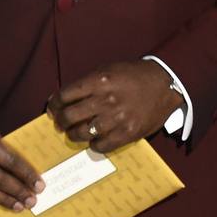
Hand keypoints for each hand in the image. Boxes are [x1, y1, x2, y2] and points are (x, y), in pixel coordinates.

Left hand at [47, 60, 183, 153]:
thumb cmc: (133, 75)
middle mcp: (106, 100)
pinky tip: (93, 141)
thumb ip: (87, 83)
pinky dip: (93, 145)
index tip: (52, 108)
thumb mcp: (108, 70)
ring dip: (73, 134)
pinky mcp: (127, 134)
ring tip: (74, 133)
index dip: (54, 103)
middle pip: (70, 116)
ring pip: (82, 133)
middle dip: (60, 121)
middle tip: (59, 123)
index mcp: (99, 81)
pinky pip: (101, 146)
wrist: (164, 85)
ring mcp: (117, 118)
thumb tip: (65, 98)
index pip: (65, 95)